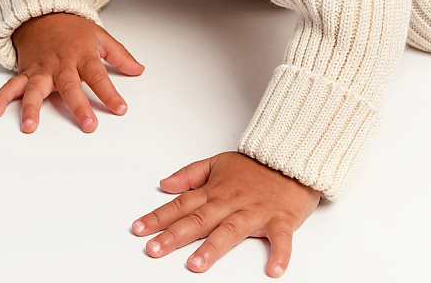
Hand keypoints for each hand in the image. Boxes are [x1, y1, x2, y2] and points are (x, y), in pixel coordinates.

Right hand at [0, 12, 144, 132]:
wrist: (45, 13)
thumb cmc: (74, 29)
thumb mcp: (100, 36)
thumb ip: (120, 55)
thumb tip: (139, 69)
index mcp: (82, 55)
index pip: (99, 76)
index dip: (110, 93)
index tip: (121, 109)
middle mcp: (61, 64)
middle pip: (70, 86)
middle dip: (79, 106)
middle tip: (88, 125)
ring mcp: (41, 69)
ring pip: (36, 89)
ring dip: (31, 108)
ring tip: (30, 126)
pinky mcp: (26, 72)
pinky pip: (12, 85)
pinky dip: (2, 98)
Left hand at [132, 151, 320, 276]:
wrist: (291, 159)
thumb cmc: (256, 167)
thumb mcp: (218, 162)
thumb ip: (190, 174)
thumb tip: (165, 184)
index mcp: (215, 191)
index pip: (181, 205)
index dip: (159, 217)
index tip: (139, 229)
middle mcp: (231, 202)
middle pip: (198, 220)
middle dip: (174, 236)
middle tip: (154, 249)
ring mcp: (255, 212)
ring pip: (231, 231)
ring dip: (213, 248)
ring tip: (195, 264)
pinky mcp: (281, 219)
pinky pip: (280, 239)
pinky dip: (279, 253)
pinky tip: (273, 270)